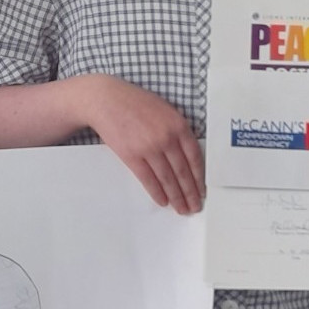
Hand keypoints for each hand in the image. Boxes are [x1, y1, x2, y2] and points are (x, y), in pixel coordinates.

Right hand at [82, 76, 203, 213]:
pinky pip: (148, 179)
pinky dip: (157, 192)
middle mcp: (166, 138)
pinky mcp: (131, 156)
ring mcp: (149, 148)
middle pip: (183, 172)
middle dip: (190, 193)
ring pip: (167, 179)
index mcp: (178, 125)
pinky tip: (163, 201)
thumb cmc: (135, 103)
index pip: (195, 157)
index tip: (202, 190)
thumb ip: (178, 129)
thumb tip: (188, 154)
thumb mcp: (165, 110)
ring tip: (181, 209)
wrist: (106, 100)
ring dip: (176, 197)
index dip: (200, 178)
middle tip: (195, 207)